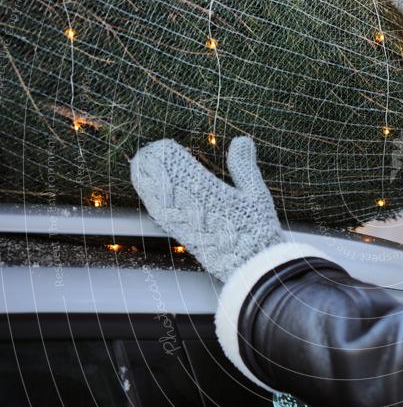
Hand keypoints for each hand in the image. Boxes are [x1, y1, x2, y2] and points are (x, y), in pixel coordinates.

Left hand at [130, 137, 283, 280]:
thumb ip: (244, 166)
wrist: (251, 267)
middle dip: (154, 166)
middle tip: (147, 152)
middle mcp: (191, 207)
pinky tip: (149, 196)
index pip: (180, 168)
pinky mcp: (183, 238)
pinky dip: (152, 201)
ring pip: (157, 198)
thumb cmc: (257, 231)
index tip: (164, 145)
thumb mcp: (256, 194)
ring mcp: (184, 224)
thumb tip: (241, 140)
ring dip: (147, 181)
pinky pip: (161, 216)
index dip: (169, 156)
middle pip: (164, 182)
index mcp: (209, 193)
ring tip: (140, 167)